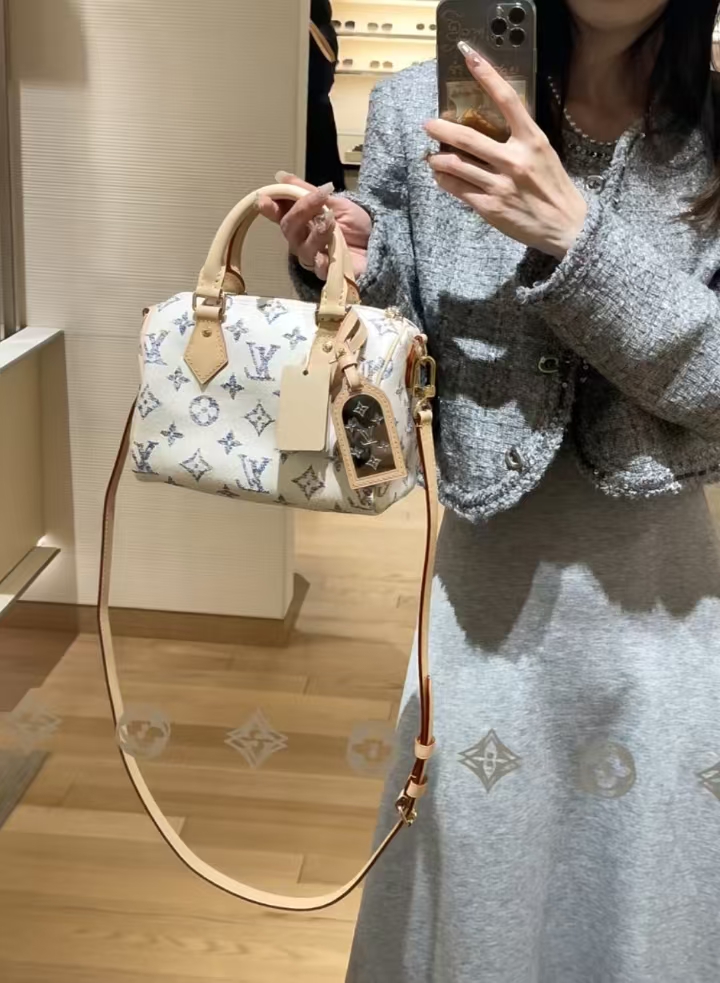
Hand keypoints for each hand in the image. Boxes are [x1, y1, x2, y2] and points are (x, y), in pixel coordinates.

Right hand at [258, 173, 370, 279]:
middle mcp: (303, 240)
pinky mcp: (327, 273)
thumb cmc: (357, 224)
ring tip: (331, 220)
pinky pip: (317, 268)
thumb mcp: (335, 201)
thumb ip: (308, 191)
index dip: (270, 208)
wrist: (380, 243)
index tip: (264, 200)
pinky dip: (322, 258)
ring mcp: (314, 258)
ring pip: (302, 247)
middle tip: (319, 198)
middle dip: (301, 211)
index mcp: (303, 221)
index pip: (280, 214)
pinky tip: (329, 250)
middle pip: (289, 229)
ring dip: (316, 232)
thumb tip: (281, 176)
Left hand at [424, 45, 586, 259]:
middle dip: (442, 130)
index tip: (470, 57)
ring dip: (438, 159)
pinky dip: (445, 182)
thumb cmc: (553, 187)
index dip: (487, 76)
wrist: (565, 225)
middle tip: (428, 125)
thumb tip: (489, 127)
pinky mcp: (490, 206)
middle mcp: (515, 159)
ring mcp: (500, 184)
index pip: (507, 100)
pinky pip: (458, 190)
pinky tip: (441, 177)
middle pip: (468, 138)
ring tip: (430, 156)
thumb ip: (519, 139)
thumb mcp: (543, 153)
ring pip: (457, 166)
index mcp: (532, 140)